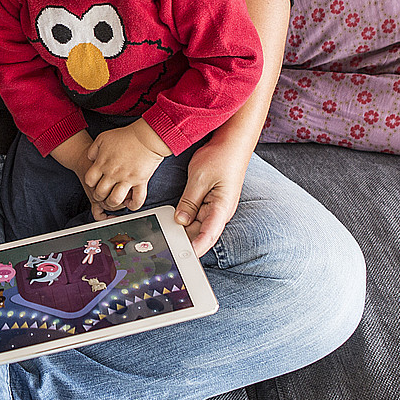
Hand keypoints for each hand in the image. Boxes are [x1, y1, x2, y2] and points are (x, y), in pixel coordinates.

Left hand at [85, 121, 168, 215]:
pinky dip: (133, 205)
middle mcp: (113, 173)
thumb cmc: (127, 135)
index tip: (95, 183)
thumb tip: (90, 158)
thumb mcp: (103, 138)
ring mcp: (127, 178)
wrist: (146, 136)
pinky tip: (130, 203)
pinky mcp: (141, 181)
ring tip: (114, 201)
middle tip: (103, 196)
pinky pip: (137, 199)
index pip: (89, 180)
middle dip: (99, 197)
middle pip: (100, 193)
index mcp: (103, 163)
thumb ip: (93, 149)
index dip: (90, 184)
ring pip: (115, 200)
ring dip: (113, 203)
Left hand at [174, 136, 250, 255]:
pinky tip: (175, 222)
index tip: (184, 257)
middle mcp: (221, 212)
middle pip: (201, 233)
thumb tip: (181, 221)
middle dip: (186, 242)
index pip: (208, 235)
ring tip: (167, 238)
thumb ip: (189, 202)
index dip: (196, 248)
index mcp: (222, 208)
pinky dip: (187, 219)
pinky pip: (199, 215)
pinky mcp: (212, 202)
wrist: (233, 143)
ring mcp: (216, 207)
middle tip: (167, 249)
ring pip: (199, 225)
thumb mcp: (200, 178)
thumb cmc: (221, 157)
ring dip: (186, 231)